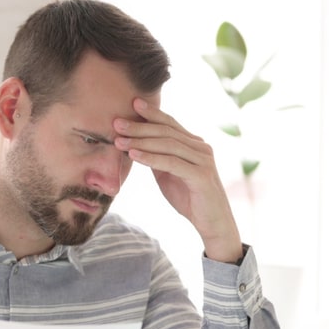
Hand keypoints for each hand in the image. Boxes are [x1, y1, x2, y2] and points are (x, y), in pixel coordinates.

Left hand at [114, 98, 242, 262]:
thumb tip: (136, 144)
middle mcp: (201, 148)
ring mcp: (203, 160)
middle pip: (166, 132)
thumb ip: (157, 158)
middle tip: (116, 123)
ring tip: (119, 141)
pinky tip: (134, 155)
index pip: (170, 124)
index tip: (132, 104)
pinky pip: (172, 163)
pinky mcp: (201, 176)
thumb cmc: (190, 199)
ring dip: (141, 142)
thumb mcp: (168, 174)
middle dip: (140, 127)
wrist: (212, 223)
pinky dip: (151, 158)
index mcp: (194, 144)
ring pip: (168, 145)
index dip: (152, 113)